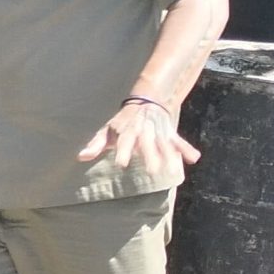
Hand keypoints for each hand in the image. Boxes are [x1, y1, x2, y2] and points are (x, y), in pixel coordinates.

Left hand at [78, 98, 199, 179]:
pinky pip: (179, 141)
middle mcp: (144, 131)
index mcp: (127, 130)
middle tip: (152, 172)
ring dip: (170, 156)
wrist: (146, 102)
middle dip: (150, 156)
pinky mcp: (170, 133)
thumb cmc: (122, 122)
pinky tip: (194, 159)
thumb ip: (96, 145)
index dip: (122, 152)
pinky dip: (186, 149)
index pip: (124, 141)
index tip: (121, 165)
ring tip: (174, 170)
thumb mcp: (107, 131)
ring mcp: (158, 131)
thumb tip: (80, 157)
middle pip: (147, 144)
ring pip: (165, 144)